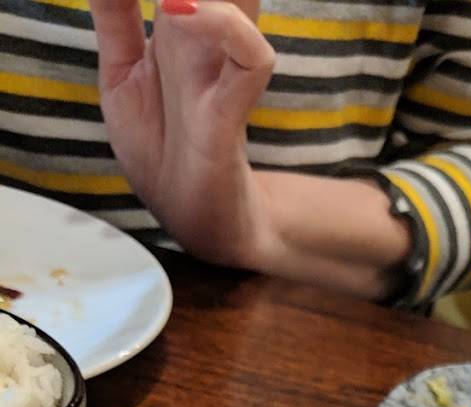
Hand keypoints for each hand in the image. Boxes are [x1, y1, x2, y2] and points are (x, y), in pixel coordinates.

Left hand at [90, 0, 275, 265]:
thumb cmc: (163, 150)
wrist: (194, 218)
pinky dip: (224, 25)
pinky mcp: (234, 108)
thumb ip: (115, 18)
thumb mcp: (121, 75)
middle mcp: (208, 37)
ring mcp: (224, 69)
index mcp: (182, 23)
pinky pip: (252, 56)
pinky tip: (180, 8)